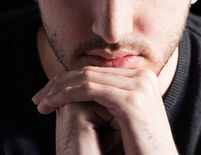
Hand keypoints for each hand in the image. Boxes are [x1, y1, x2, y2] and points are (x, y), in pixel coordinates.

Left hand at [32, 66, 177, 154]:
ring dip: (59, 90)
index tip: (50, 95)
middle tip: (40, 99)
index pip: (98, 72)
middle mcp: (143, 77)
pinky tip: (52, 105)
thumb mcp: (125, 118)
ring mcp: (139, 86)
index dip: (70, 81)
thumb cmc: (140, 146)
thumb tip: (84, 91)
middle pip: (91, 72)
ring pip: (87, 78)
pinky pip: (89, 90)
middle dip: (60, 84)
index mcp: (142, 78)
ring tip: (42, 104)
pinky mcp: (131, 100)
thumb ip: (111, 100)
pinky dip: (66, 95)